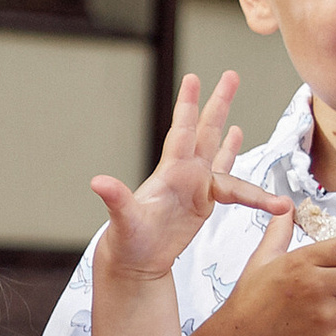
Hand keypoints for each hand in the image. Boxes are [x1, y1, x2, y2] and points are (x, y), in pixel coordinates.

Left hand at [92, 71, 293, 280]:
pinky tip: (237, 137)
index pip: (182, 131)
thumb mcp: (123, 220)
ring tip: (236, 102)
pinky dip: (233, 155)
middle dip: (218, 103)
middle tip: (231, 74)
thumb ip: (115, 199)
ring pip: (217, 149)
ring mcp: (195, 185)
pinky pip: (227, 175)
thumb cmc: (128, 242)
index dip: (189, 106)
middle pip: (206, 131)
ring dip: (228, 126)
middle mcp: (185, 173)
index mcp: (170, 173)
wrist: (137, 261)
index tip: (193, 78)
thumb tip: (98, 181)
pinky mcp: (204, 201)